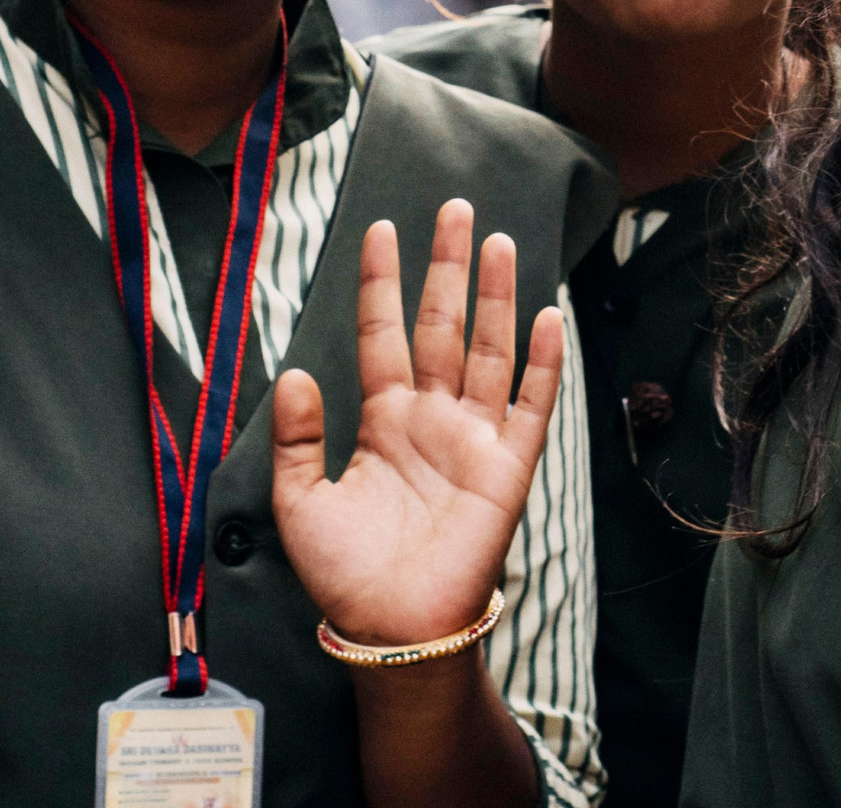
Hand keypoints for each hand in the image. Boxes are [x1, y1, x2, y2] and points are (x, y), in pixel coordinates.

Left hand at [272, 200, 565, 647]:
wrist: (392, 631)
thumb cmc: (344, 575)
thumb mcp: (297, 503)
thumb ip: (294, 436)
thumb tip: (293, 371)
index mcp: (383, 420)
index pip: (384, 333)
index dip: (381, 283)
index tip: (380, 230)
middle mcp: (432, 418)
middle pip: (444, 325)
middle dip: (449, 267)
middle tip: (455, 208)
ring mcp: (474, 438)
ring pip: (489, 350)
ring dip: (496, 296)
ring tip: (498, 242)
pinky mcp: (508, 467)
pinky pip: (530, 405)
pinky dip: (542, 363)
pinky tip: (547, 317)